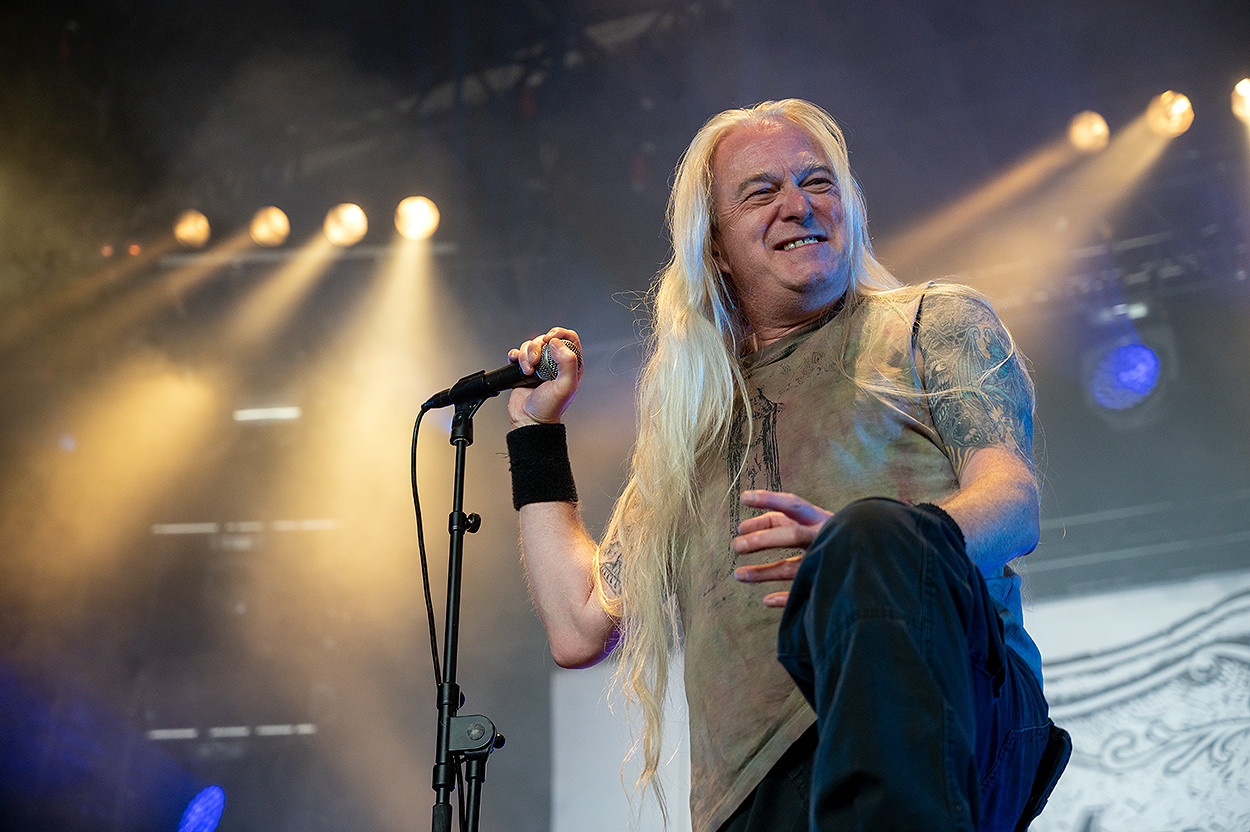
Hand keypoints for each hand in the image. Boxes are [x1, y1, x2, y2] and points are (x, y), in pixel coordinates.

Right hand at [507, 327, 582, 428]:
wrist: (529, 420)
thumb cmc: (549, 408)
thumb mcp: (566, 386)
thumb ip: (567, 362)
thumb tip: (557, 343)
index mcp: (570, 365)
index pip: (569, 338)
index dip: (559, 333)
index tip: (549, 339)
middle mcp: (554, 363)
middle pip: (545, 339)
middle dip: (537, 347)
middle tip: (535, 362)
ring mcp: (539, 365)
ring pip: (531, 345)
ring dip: (525, 355)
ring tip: (527, 371)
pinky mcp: (524, 368)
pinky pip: (518, 353)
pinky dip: (516, 356)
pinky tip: (518, 366)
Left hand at [731, 490, 832, 606]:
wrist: (890, 558)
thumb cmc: (842, 537)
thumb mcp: (818, 523)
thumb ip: (787, 522)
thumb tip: (746, 527)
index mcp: (823, 519)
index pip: (793, 505)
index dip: (768, 500)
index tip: (744, 498)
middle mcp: (826, 537)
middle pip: (790, 534)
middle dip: (762, 540)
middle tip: (736, 545)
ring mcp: (829, 562)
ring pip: (792, 567)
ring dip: (764, 572)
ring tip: (738, 575)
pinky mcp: (832, 585)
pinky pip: (805, 593)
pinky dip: (785, 598)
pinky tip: (766, 601)